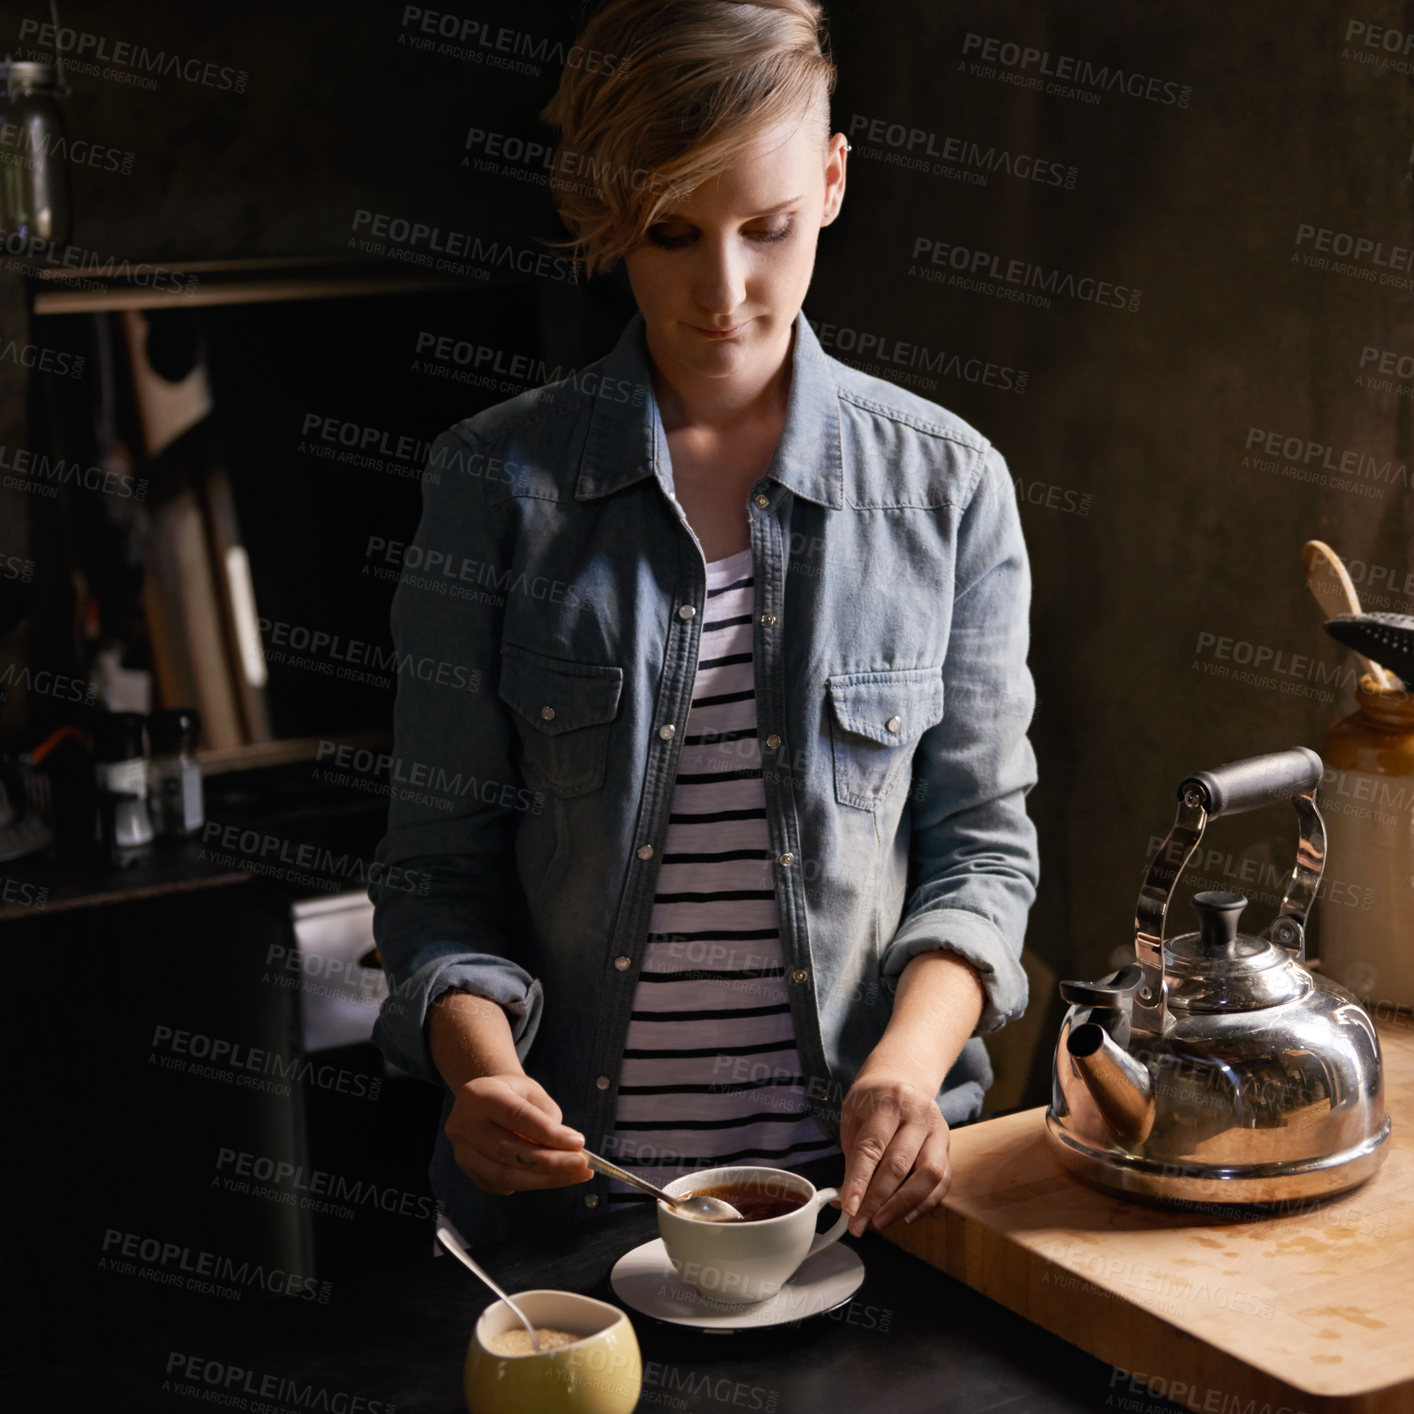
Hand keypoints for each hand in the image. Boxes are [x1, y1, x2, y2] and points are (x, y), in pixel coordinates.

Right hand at [445, 1073, 592, 1195]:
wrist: (483, 1100)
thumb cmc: (513, 1094)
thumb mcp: (531, 1091)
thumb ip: (547, 1117)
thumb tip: (565, 1149)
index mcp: (478, 1095)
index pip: (516, 1117)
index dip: (548, 1134)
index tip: (579, 1144)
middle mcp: (463, 1124)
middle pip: (509, 1151)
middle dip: (551, 1162)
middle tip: (583, 1165)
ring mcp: (461, 1151)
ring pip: (504, 1175)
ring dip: (544, 1180)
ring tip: (575, 1175)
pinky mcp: (467, 1171)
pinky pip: (500, 1185)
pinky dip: (529, 1184)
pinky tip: (550, 1178)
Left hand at [837, 1071, 951, 1235]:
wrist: (903, 1077)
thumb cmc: (872, 1101)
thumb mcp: (853, 1117)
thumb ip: (853, 1158)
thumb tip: (847, 1202)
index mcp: (889, 1103)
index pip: (872, 1147)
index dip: (860, 1181)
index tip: (849, 1209)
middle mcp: (918, 1115)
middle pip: (900, 1164)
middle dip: (877, 1201)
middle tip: (860, 1224)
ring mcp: (938, 1131)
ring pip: (930, 1175)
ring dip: (903, 1206)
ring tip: (880, 1222)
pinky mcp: (949, 1147)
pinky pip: (943, 1182)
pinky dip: (925, 1204)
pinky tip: (905, 1216)